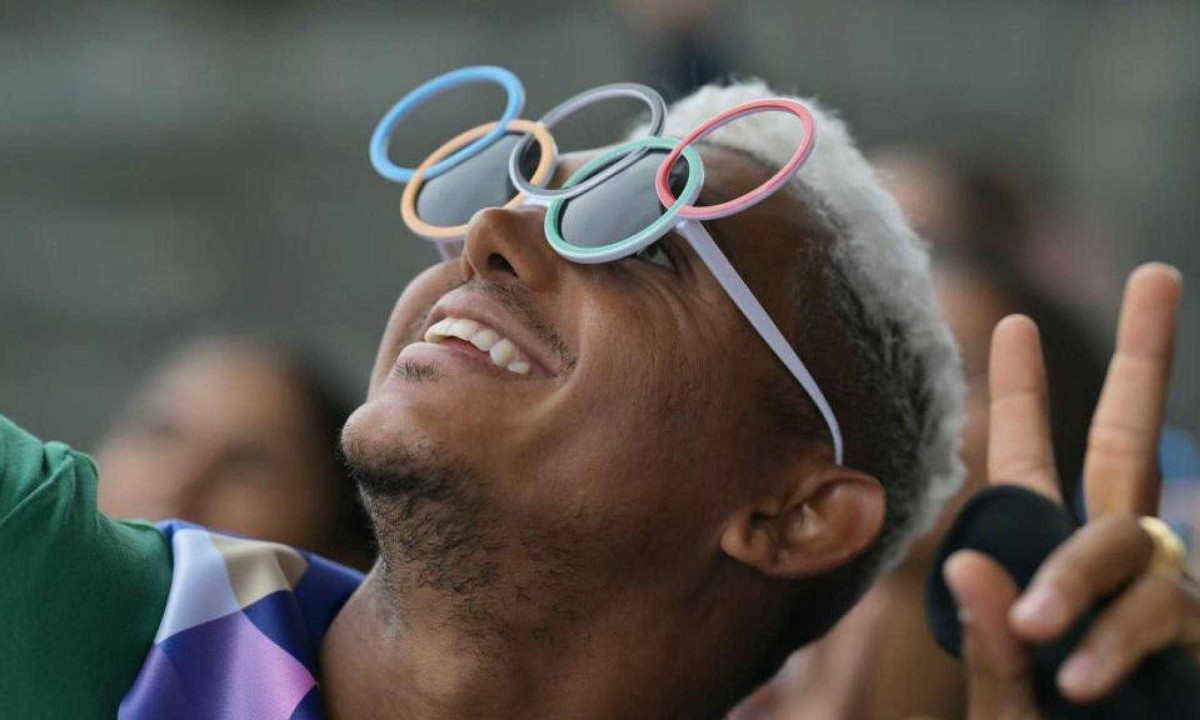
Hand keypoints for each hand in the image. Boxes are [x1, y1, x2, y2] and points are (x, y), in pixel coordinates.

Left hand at [943, 263, 1196, 716]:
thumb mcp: (1000, 703)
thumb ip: (987, 646)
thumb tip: (963, 563)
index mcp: (1043, 557)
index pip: (1028, 464)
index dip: (1020, 394)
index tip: (1009, 320)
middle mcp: (1106, 559)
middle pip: (1125, 445)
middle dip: (1142, 362)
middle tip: (1158, 272)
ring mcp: (1157, 593)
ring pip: (1121, 544)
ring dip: (1078, 581)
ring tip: (1039, 636)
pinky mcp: (1192, 637)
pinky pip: (1158, 613)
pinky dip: (1119, 641)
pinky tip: (1083, 679)